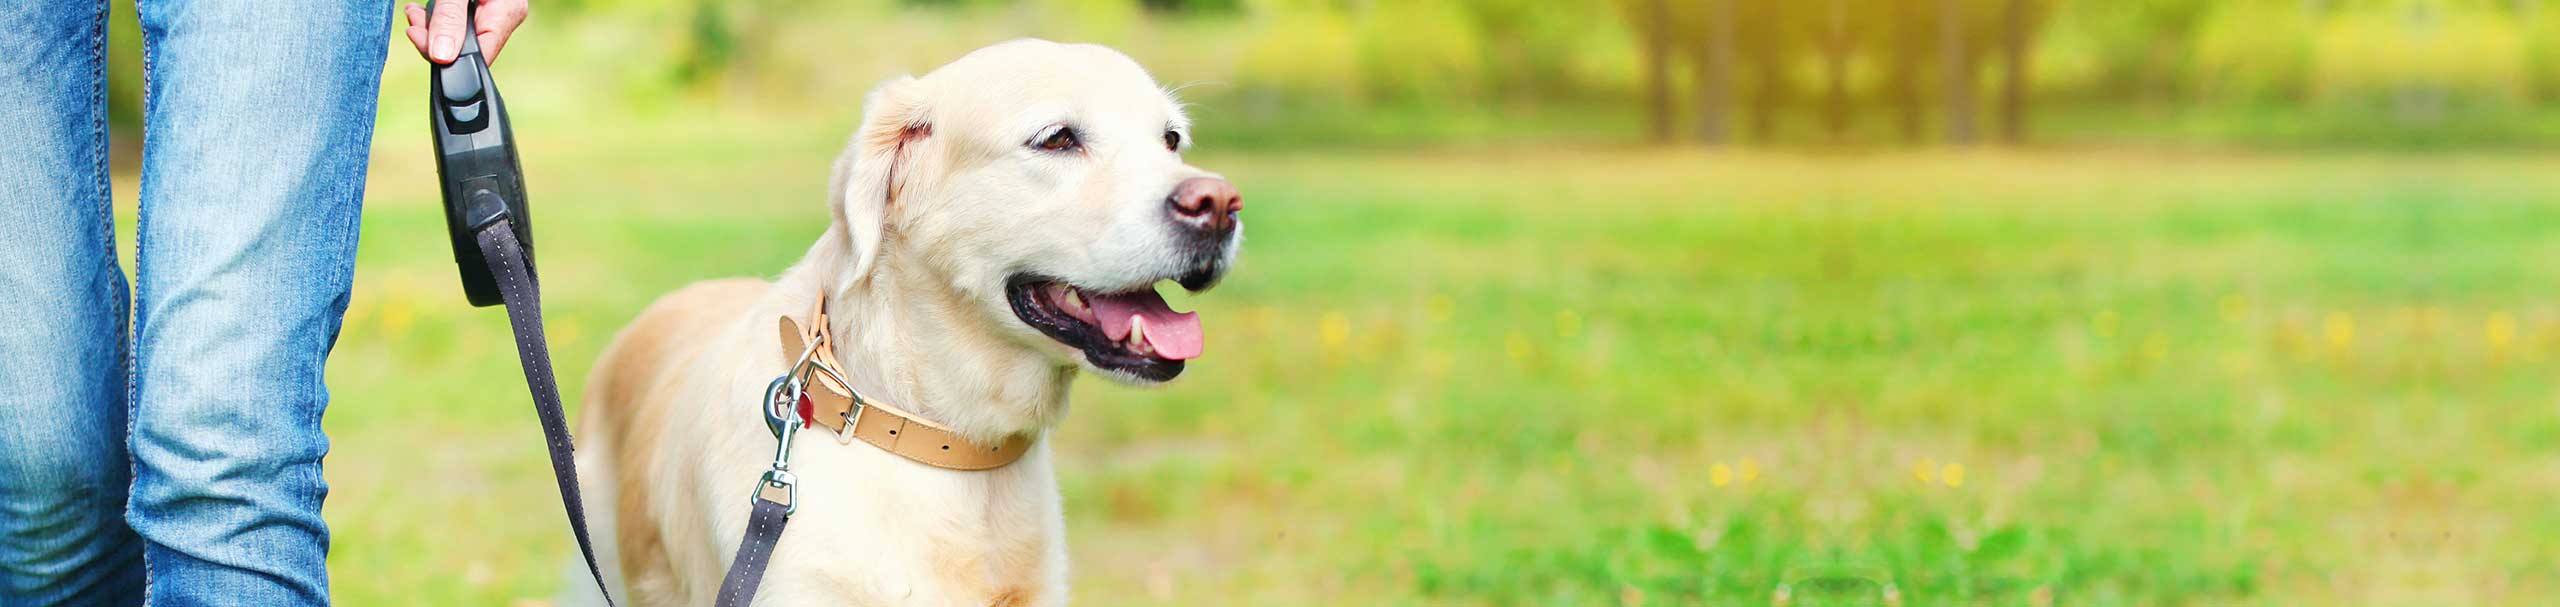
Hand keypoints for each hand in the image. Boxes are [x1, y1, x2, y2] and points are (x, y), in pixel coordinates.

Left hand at [404, 0, 529, 64]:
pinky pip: (462, 25)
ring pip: (460, 37)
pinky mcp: (482, 10)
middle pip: (466, 47)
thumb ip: (449, 19)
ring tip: (416, 14)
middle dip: (434, 39)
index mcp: (507, 13)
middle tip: (414, 24)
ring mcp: (495, 14)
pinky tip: (425, 12)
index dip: (445, 56)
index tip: (419, 40)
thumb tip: (441, 57)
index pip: (479, 54)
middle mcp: (505, 16)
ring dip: (434, 29)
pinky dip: (441, 21)